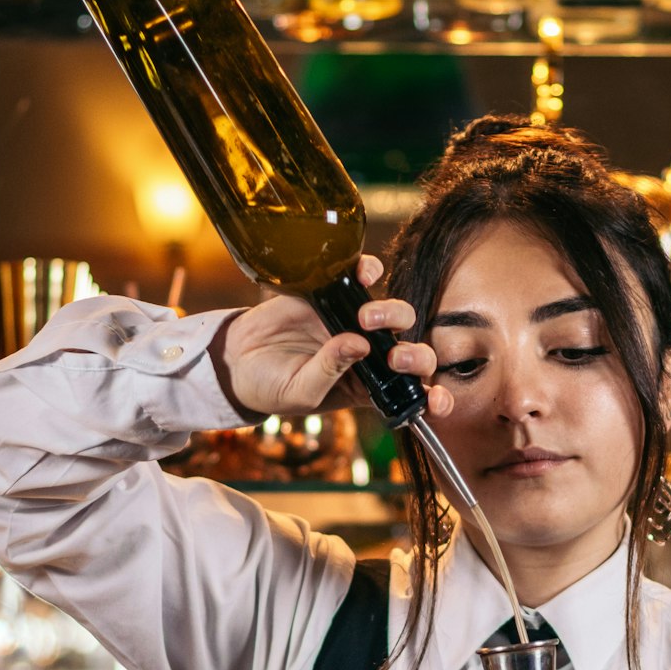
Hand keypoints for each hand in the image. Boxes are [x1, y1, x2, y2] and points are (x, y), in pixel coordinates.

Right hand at [216, 255, 453, 419]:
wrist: (236, 359)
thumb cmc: (270, 386)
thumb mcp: (301, 392)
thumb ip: (330, 372)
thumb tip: (359, 344)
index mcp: (368, 388)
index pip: (412, 393)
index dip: (433, 397)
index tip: (434, 400)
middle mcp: (371, 356)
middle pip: (414, 350)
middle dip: (416, 354)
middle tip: (394, 356)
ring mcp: (355, 323)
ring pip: (396, 313)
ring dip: (392, 313)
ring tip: (364, 317)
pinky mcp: (335, 295)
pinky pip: (365, 276)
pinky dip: (370, 270)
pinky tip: (361, 273)